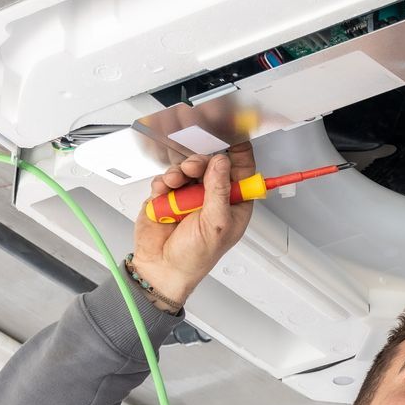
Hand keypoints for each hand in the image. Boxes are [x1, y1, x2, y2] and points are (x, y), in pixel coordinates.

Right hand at [131, 141, 257, 307]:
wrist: (161, 268)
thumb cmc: (194, 257)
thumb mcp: (215, 224)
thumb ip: (218, 191)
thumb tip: (221, 163)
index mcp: (234, 204)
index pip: (242, 171)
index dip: (239, 153)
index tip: (233, 136)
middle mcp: (213, 197)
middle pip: (212, 163)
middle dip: (201, 162)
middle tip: (193, 167)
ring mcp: (190, 196)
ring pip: (187, 167)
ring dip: (179, 172)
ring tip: (175, 184)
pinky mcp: (168, 196)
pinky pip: (167, 178)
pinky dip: (164, 182)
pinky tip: (163, 193)